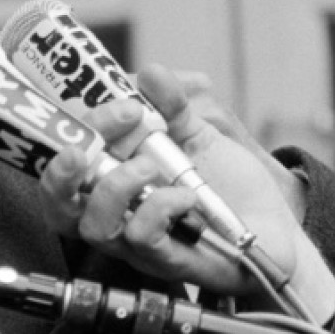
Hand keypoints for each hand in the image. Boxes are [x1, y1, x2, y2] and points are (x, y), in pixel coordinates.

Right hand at [40, 63, 316, 304]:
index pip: (67, 160)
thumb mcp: (198, 136)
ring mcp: (137, 243)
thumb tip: (150, 73)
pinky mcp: (167, 261)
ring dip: (115, 188)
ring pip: (93, 226)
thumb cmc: (228, 186)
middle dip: (61, 172)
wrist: (277, 227)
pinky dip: (160, 209)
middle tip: (86, 147)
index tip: (124, 107)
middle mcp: (115, 215)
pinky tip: (187, 196)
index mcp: (111, 180)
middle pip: (57, 203)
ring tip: (150, 168)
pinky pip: (142, 239)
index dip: (78, 132)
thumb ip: (172, 107)